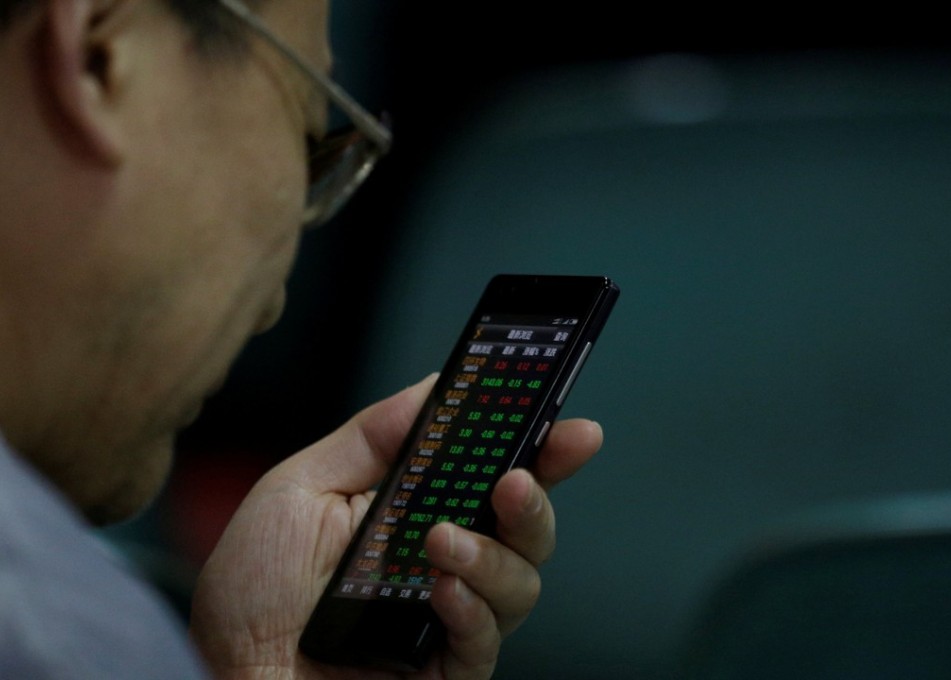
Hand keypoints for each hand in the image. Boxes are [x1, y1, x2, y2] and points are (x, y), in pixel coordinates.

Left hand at [188, 374, 602, 679]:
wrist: (229, 673)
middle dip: (536, 497)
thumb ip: (371, 437)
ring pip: (521, 582)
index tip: (570, 427)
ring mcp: (448, 614)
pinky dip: (472, 609)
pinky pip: (486, 640)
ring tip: (441, 542)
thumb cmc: (252, 591)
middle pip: (525, 525)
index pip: (492, 471)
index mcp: (416, 509)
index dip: (541, 447)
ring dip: (493, 555)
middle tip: (516, 480)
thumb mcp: (299, 490)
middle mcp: (442, 558)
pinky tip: (442, 591)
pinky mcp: (445, 667)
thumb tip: (435, 385)